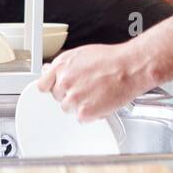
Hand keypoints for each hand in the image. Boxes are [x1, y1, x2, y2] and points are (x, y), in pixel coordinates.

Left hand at [36, 42, 153, 123]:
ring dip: (80, 105)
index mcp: (61, 66)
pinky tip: (100, 102)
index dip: (52, 87)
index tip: (58, 89)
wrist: (130, 68)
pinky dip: (91, 114)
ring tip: (95, 94)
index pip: (43, 85)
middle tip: (87, 88)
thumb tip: (49, 70)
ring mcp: (73, 98)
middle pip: (58, 97)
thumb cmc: (111, 59)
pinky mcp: (84, 112)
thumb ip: (63, 65)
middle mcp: (64, 82)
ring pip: (68, 109)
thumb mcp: (81, 54)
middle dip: (70, 95)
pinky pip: (81, 118)